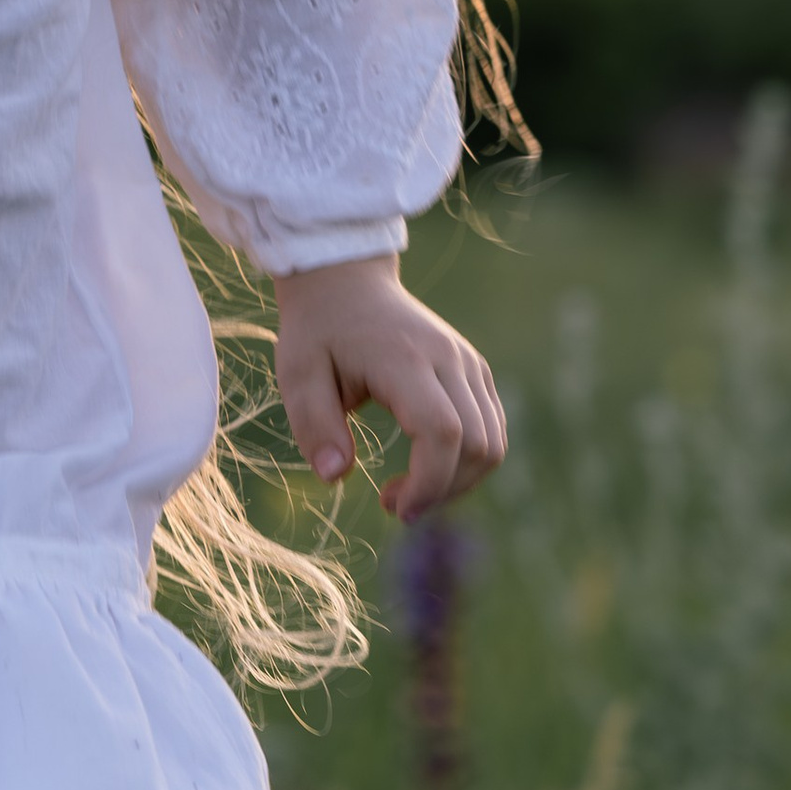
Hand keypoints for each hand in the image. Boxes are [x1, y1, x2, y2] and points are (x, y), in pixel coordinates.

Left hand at [272, 251, 506, 523]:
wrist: (347, 281)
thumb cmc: (318, 331)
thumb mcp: (297, 374)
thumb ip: (313, 425)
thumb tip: (335, 476)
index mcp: (405, 360)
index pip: (442, 432)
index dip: (429, 482)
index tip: (394, 508)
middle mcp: (450, 360)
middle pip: (478, 444)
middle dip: (442, 491)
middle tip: (392, 504)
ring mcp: (469, 364)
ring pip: (493, 442)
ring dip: (458, 482)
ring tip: (409, 490)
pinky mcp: (475, 371)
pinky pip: (491, 429)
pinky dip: (467, 461)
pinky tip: (427, 468)